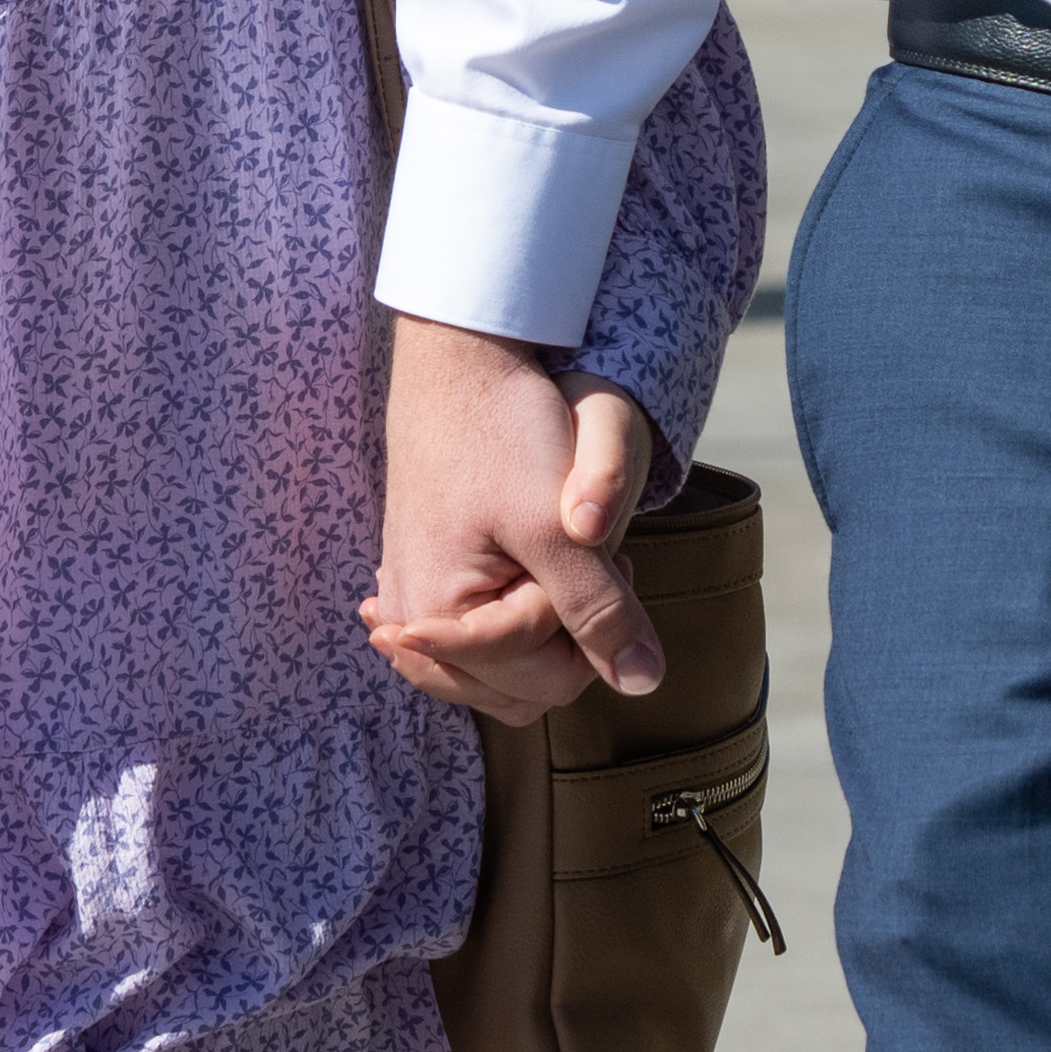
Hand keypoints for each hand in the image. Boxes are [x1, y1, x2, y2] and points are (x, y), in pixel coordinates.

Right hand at [361, 316, 667, 716]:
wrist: (459, 363)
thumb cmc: (505, 432)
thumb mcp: (559, 528)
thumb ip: (599, 611)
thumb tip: (643, 684)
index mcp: (436, 619)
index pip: (545, 680)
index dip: (584, 619)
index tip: (586, 543)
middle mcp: (409, 624)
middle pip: (518, 688)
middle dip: (563, 639)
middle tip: (582, 556)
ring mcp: (407, 602)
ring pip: (496, 672)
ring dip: (539, 631)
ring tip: (555, 556)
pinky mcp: (416, 580)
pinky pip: (469, 640)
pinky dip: (506, 621)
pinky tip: (524, 573)